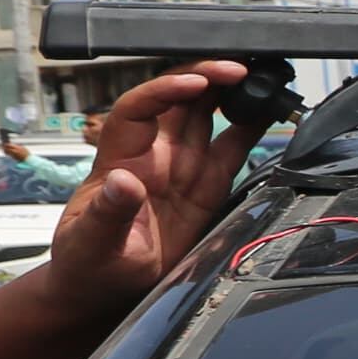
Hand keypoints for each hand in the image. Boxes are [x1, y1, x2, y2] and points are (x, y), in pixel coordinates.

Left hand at [33, 62, 256, 313]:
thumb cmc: (87, 265)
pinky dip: (251, 126)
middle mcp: (153, 155)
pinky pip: (231, 147)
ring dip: (231, 92)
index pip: (139, 108)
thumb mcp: (90, 243)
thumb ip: (107, 213)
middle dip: (207, 75)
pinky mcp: (207, 186)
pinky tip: (270, 109)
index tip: (196, 82)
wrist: (105, 291)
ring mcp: (181, 168)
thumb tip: (125, 181)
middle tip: (242, 66)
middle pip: (179, 99)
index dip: (167, 88)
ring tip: (262, 78)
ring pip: (207, 114)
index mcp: (120, 160)